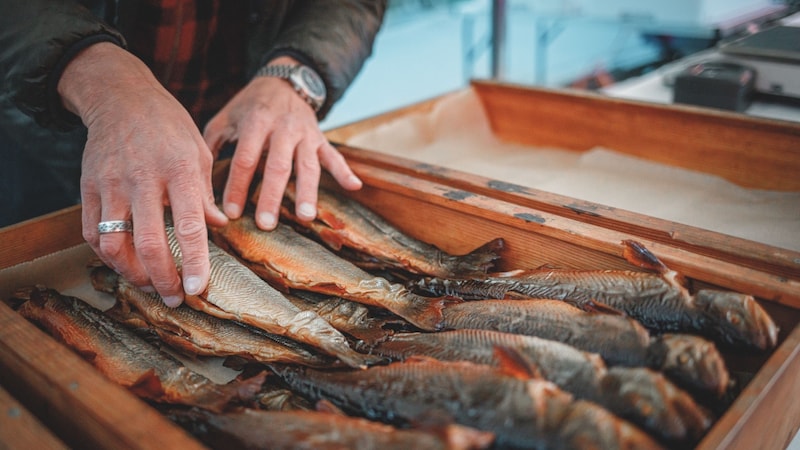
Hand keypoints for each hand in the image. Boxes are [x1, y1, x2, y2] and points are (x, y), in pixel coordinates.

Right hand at [58, 43, 227, 306]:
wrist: (121, 97)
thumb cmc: (169, 126)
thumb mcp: (199, 152)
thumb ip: (206, 194)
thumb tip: (219, 227)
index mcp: (180, 170)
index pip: (189, 226)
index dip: (193, 262)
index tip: (197, 289)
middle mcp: (144, 179)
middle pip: (149, 243)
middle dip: (162, 279)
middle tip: (174, 299)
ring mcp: (111, 184)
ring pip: (114, 244)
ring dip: (132, 273)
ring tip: (150, 285)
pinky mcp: (88, 187)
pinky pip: (92, 232)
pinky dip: (107, 256)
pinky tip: (125, 264)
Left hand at [203, 56, 361, 229]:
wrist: (283, 82)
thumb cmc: (248, 106)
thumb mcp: (225, 117)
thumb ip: (211, 146)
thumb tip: (197, 182)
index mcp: (256, 121)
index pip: (245, 159)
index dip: (237, 186)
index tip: (231, 213)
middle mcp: (283, 128)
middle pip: (278, 166)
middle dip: (271, 196)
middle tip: (266, 224)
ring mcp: (305, 134)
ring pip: (308, 166)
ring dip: (307, 192)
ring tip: (305, 216)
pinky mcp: (321, 138)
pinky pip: (334, 156)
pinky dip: (345, 171)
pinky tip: (355, 187)